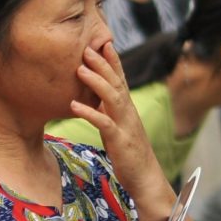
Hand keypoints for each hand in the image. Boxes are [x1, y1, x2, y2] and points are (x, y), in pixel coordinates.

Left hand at [67, 40, 168, 210]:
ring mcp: (126, 125)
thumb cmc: (131, 154)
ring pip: (112, 98)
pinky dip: (90, 113)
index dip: (113, 61)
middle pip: (116, 82)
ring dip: (96, 82)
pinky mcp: (120, 140)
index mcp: (128, 109)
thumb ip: (109, 113)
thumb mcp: (119, 129)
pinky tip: (74, 106)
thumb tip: (96, 101)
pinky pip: (104, 123)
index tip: (103, 43)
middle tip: (87, 47)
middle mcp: (129, 112)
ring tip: (79, 69)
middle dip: (103, 64)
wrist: (146, 177)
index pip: (121, 79)